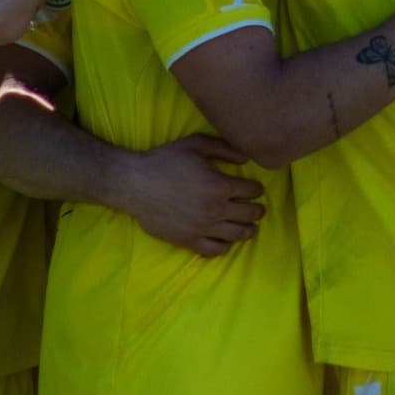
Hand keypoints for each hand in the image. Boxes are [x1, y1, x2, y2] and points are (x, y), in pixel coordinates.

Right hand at [123, 133, 265, 257]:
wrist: (135, 184)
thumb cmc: (165, 161)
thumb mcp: (196, 144)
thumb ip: (225, 148)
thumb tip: (247, 158)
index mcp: (220, 185)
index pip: (251, 191)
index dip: (256, 189)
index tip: (256, 189)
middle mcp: (215, 209)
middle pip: (249, 214)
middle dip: (257, 210)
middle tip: (259, 209)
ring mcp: (203, 228)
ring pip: (237, 234)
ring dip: (248, 230)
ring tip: (250, 227)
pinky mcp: (188, 240)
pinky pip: (215, 250)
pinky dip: (225, 246)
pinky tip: (226, 240)